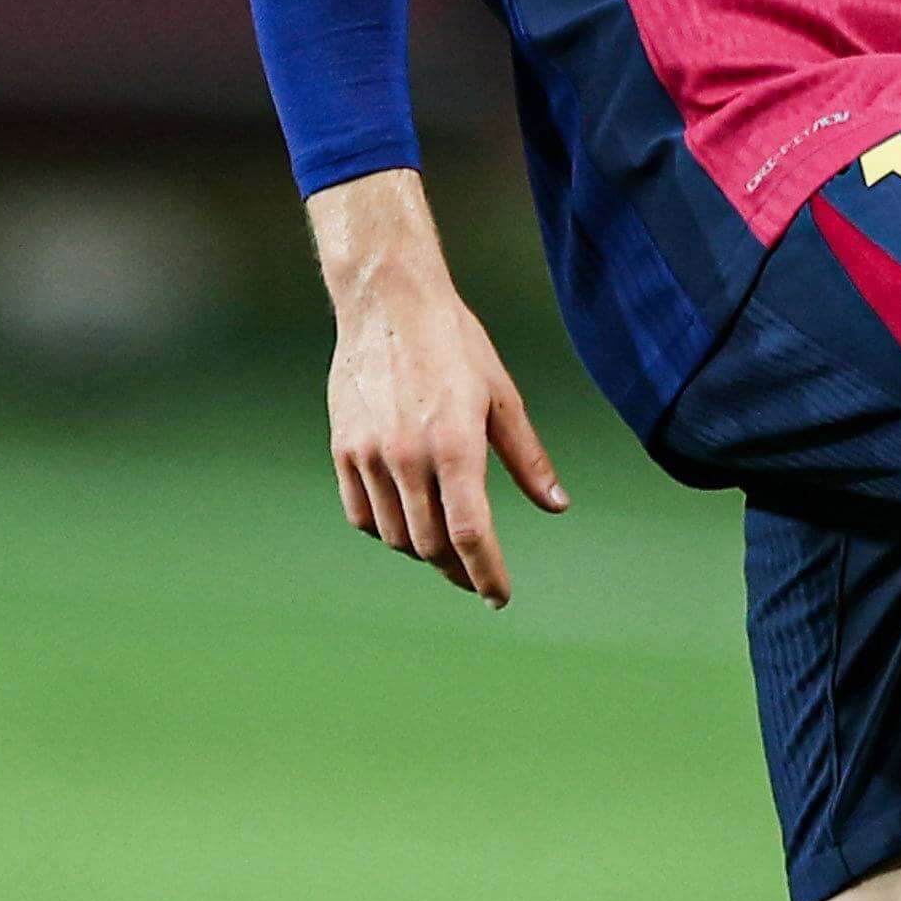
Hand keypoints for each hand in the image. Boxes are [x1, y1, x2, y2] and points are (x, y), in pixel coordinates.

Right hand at [308, 171, 568, 603]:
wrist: (387, 303)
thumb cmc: (455, 344)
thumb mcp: (503, 397)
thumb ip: (527, 458)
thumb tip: (557, 504)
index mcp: (456, 444)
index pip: (471, 533)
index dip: (486, 573)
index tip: (499, 596)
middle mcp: (409, 457)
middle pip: (432, 544)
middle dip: (459, 571)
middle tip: (477, 577)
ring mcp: (371, 455)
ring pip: (395, 536)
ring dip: (424, 553)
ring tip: (447, 549)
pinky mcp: (344, 449)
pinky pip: (362, 514)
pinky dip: (385, 531)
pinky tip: (407, 524)